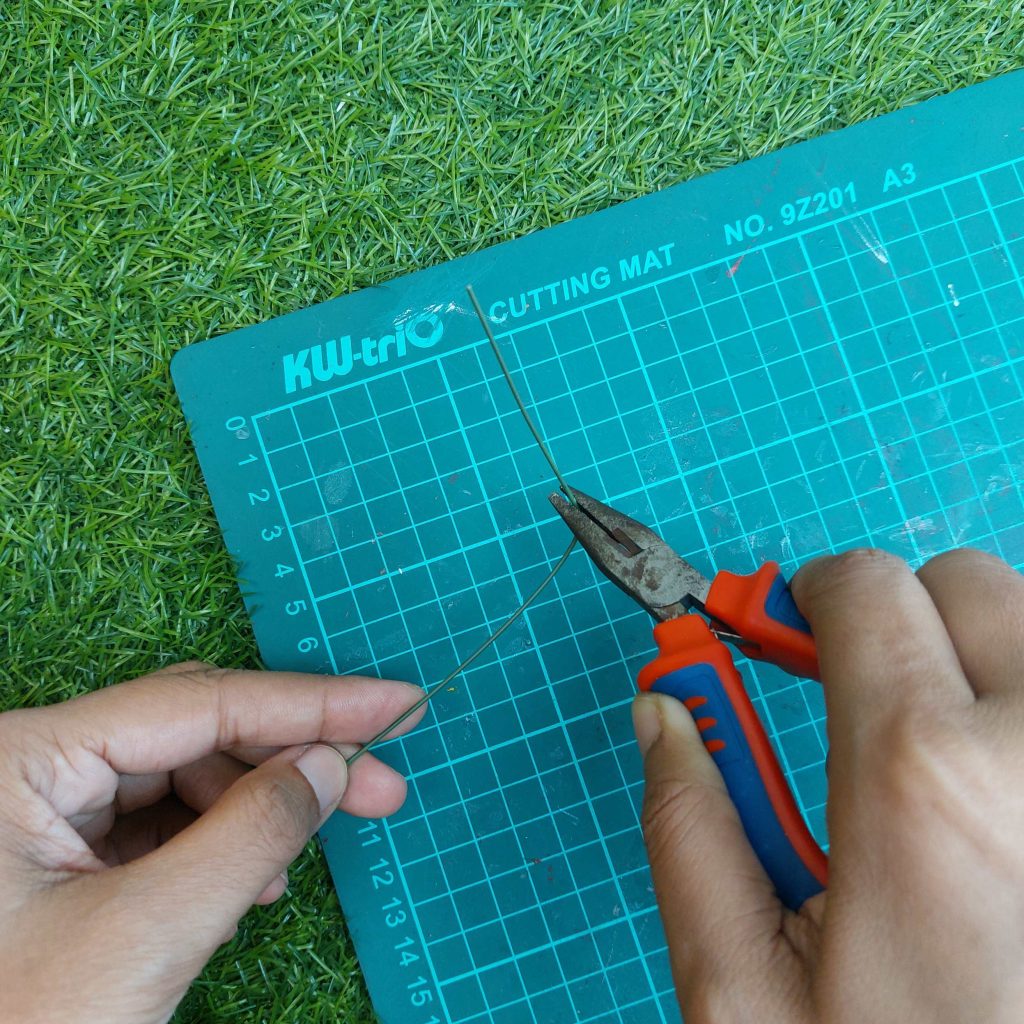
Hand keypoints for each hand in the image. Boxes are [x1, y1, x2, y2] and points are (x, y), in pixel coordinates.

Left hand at [0, 661, 422, 1023]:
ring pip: (184, 780)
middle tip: (381, 787)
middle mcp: (37, 767)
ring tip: (289, 869)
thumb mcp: (145, 936)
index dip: (311, 703)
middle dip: (291, 761)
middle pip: (196, 735)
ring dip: (253, 817)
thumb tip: (328, 765)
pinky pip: (163, 826)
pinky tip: (247, 886)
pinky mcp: (61, 858)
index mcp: (27, 757)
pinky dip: (218, 851)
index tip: (397, 705)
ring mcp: (45, 812)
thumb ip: (250, 834)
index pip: (199, 703)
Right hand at [633, 548, 1023, 1023]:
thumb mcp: (746, 995)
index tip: (784, 639)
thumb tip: (665, 712)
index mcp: (918, 782)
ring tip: (948, 760)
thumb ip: (689, 828)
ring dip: (982, 663)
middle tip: (865, 696)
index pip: (865, 588)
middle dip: (899, 619)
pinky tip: (1007, 800)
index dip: (804, 599)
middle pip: (965, 584)